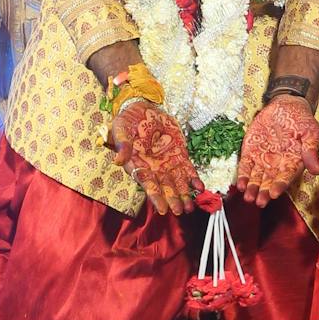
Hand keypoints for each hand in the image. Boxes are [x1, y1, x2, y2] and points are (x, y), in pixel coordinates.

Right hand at [110, 99, 199, 216]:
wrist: (141, 108)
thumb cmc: (126, 121)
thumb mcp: (120, 129)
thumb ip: (122, 144)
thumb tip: (118, 161)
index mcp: (138, 165)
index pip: (148, 184)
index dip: (156, 197)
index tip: (162, 209)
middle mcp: (153, 168)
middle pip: (165, 187)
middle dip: (173, 200)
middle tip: (180, 211)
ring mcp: (167, 162)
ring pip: (177, 182)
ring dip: (184, 194)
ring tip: (191, 206)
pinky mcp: (178, 154)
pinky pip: (187, 169)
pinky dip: (193, 178)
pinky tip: (200, 187)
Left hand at [236, 97, 318, 204]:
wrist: (286, 104)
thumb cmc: (302, 120)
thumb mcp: (311, 133)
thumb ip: (311, 151)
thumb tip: (317, 171)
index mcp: (293, 163)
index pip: (286, 178)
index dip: (279, 186)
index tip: (274, 193)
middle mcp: (278, 165)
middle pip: (269, 182)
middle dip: (264, 193)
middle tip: (259, 201)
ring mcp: (263, 159)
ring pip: (257, 178)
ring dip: (252, 188)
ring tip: (248, 197)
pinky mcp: (251, 151)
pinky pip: (246, 166)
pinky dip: (243, 176)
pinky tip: (240, 184)